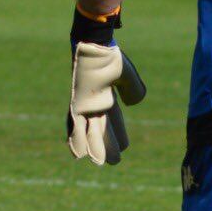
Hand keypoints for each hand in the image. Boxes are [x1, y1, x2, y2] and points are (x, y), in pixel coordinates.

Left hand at [67, 45, 146, 165]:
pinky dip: (77, 140)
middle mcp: (94, 104)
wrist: (95, 47)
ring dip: (95, 148)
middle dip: (108, 146)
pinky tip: (78, 155)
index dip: (120, 134)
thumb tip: (134, 103)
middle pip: (103, 130)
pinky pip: (76, 126)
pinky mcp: (77, 104)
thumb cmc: (110, 57)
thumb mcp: (127, 76)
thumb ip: (133, 90)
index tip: (125, 147)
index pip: (114, 120)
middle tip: (114, 161)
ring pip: (91, 132)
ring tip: (100, 163)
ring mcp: (84, 105)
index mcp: (105, 97)